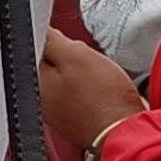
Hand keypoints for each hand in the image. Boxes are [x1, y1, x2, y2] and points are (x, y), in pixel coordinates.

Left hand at [35, 28, 142, 160]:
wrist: (127, 131)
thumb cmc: (104, 99)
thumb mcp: (75, 56)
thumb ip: (52, 40)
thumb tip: (40, 29)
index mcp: (33, 83)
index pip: (34, 47)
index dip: (56, 38)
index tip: (70, 43)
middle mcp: (40, 100)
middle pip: (52, 61)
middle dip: (70, 55)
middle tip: (88, 62)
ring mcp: (58, 110)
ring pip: (68, 74)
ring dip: (83, 70)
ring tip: (98, 78)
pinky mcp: (76, 115)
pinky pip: (81, 90)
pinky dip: (91, 85)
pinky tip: (102, 89)